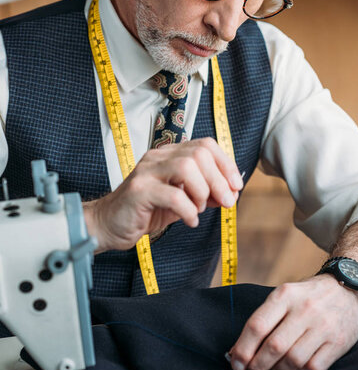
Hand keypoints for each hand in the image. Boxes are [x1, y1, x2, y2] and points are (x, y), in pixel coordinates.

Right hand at [84, 137, 242, 252]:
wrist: (108, 224)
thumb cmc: (145, 210)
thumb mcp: (180, 200)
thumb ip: (203, 193)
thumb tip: (230, 192)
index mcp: (169, 154)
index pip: (205, 145)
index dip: (226, 164)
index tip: (236, 186)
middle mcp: (158, 157)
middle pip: (199, 155)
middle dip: (219, 180)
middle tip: (227, 202)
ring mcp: (146, 172)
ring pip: (186, 168)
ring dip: (202, 192)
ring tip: (200, 209)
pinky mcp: (138, 192)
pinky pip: (173, 196)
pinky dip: (189, 211)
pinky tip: (190, 221)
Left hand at [228, 274, 357, 369]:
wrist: (346, 289)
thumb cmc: (307, 296)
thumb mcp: (284, 295)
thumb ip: (264, 319)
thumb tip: (238, 351)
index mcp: (285, 295)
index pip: (257, 325)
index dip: (243, 349)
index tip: (236, 363)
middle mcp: (304, 309)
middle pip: (274, 346)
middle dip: (257, 365)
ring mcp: (323, 326)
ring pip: (292, 361)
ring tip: (273, 369)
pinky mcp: (338, 342)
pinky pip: (312, 368)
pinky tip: (295, 367)